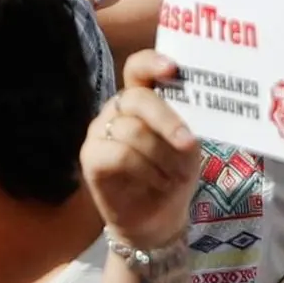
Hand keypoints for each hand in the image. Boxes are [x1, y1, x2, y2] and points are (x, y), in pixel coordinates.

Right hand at [81, 67, 202, 250]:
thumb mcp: (188, 147)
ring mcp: (100, 130)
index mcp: (142, 97)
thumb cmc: (174, 175)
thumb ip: (186, 124)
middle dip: (167, 120)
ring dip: (162, 158)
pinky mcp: (90, 156)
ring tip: (174, 177)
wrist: (158, 219)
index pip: (138, 67)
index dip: (152, 63)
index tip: (172, 68)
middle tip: (187, 143)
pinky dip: (145, 170)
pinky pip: (120, 154)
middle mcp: (117, 108)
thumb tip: (194, 114)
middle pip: (138, 98)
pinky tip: (157, 182)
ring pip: (132, 131)